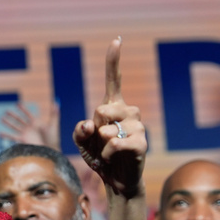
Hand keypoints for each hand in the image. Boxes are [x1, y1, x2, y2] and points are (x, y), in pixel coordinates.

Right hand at [1, 102, 59, 147]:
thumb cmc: (53, 138)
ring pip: (14, 126)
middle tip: (6, 111)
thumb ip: (54, 114)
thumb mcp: (53, 124)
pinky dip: (5, 135)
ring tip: (1, 119)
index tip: (17, 104)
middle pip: (19, 119)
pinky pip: (12, 136)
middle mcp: (29, 127)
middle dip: (12, 115)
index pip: (28, 113)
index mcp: (36, 122)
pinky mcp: (22, 140)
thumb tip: (56, 103)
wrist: (50, 149)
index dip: (23, 109)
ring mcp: (25, 133)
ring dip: (8, 123)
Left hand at [72, 38, 146, 197]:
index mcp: (113, 106)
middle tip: (101, 142)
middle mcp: (129, 111)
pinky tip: (112, 159)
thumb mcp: (81, 142)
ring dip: (99, 146)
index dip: (113, 60)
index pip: (112, 79)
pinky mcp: (141, 143)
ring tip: (108, 152)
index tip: (116, 39)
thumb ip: (79, 130)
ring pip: (104, 130)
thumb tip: (90, 124)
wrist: (115, 180)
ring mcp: (138, 126)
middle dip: (92, 129)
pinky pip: (113, 145)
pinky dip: (105, 155)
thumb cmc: (99, 157)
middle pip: (99, 109)